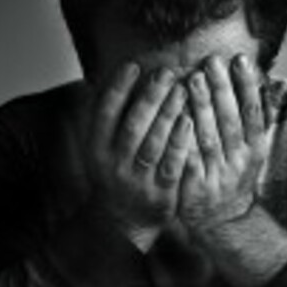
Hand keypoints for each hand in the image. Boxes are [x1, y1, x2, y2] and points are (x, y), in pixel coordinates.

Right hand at [85, 62, 191, 245]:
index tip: (133, 64)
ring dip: (168, 113)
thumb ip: (111, 118)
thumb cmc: (117, 173)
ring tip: (182, 88)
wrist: (122, 222)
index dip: (118, 88)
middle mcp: (113, 165)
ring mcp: (137, 181)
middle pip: (133, 125)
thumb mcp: (103, 148)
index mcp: (96, 150)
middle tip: (166, 72)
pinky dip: (180, 142)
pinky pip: (172, 164)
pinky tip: (190, 119)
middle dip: (149, 96)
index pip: (104, 113)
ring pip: (153, 143)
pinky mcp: (161, 194)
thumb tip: (121, 75)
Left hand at [179, 54, 268, 231]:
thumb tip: (268, 84)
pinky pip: (189, 156)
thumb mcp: (254, 150)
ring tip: (191, 78)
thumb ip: (260, 119)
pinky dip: (183, 135)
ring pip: (209, 135)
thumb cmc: (235, 173)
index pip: (254, 112)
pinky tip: (174, 114)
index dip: (248, 86)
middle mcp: (240, 161)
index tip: (240, 59)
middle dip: (221, 89)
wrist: (222, 218)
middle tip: (211, 61)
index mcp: (256, 149)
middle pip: (231, 120)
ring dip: (201, 106)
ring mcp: (218, 174)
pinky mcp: (196, 185)